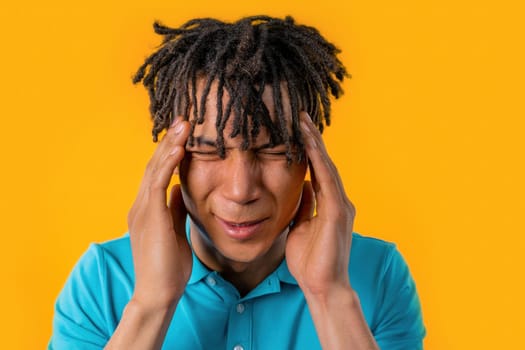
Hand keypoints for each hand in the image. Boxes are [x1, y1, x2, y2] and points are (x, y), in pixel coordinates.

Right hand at [127, 117, 191, 309]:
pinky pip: (157, 182)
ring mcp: (142, 209)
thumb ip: (175, 209)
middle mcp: (140, 205)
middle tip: (184, 120)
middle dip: (169, 142)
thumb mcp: (175, 230)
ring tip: (184, 125)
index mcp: (147, 209)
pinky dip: (168, 163)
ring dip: (169, 145)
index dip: (170, 153)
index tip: (184, 135)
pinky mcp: (149, 216)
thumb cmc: (169, 266)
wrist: (159, 292)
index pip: (158, 173)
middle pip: (154, 165)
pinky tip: (179, 148)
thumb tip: (179, 189)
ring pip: (154, 169)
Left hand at [286, 112, 355, 296]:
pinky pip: (327, 180)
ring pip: (327, 166)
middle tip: (299, 115)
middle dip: (312, 139)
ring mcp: (340, 205)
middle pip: (324, 162)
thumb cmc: (311, 261)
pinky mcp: (338, 212)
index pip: (318, 170)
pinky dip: (318, 160)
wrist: (322, 286)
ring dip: (314, 143)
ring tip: (302, 121)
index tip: (296, 129)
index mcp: (329, 204)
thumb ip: (304, 206)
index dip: (308, 149)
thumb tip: (302, 187)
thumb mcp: (301, 227)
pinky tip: (308, 144)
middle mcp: (338, 200)